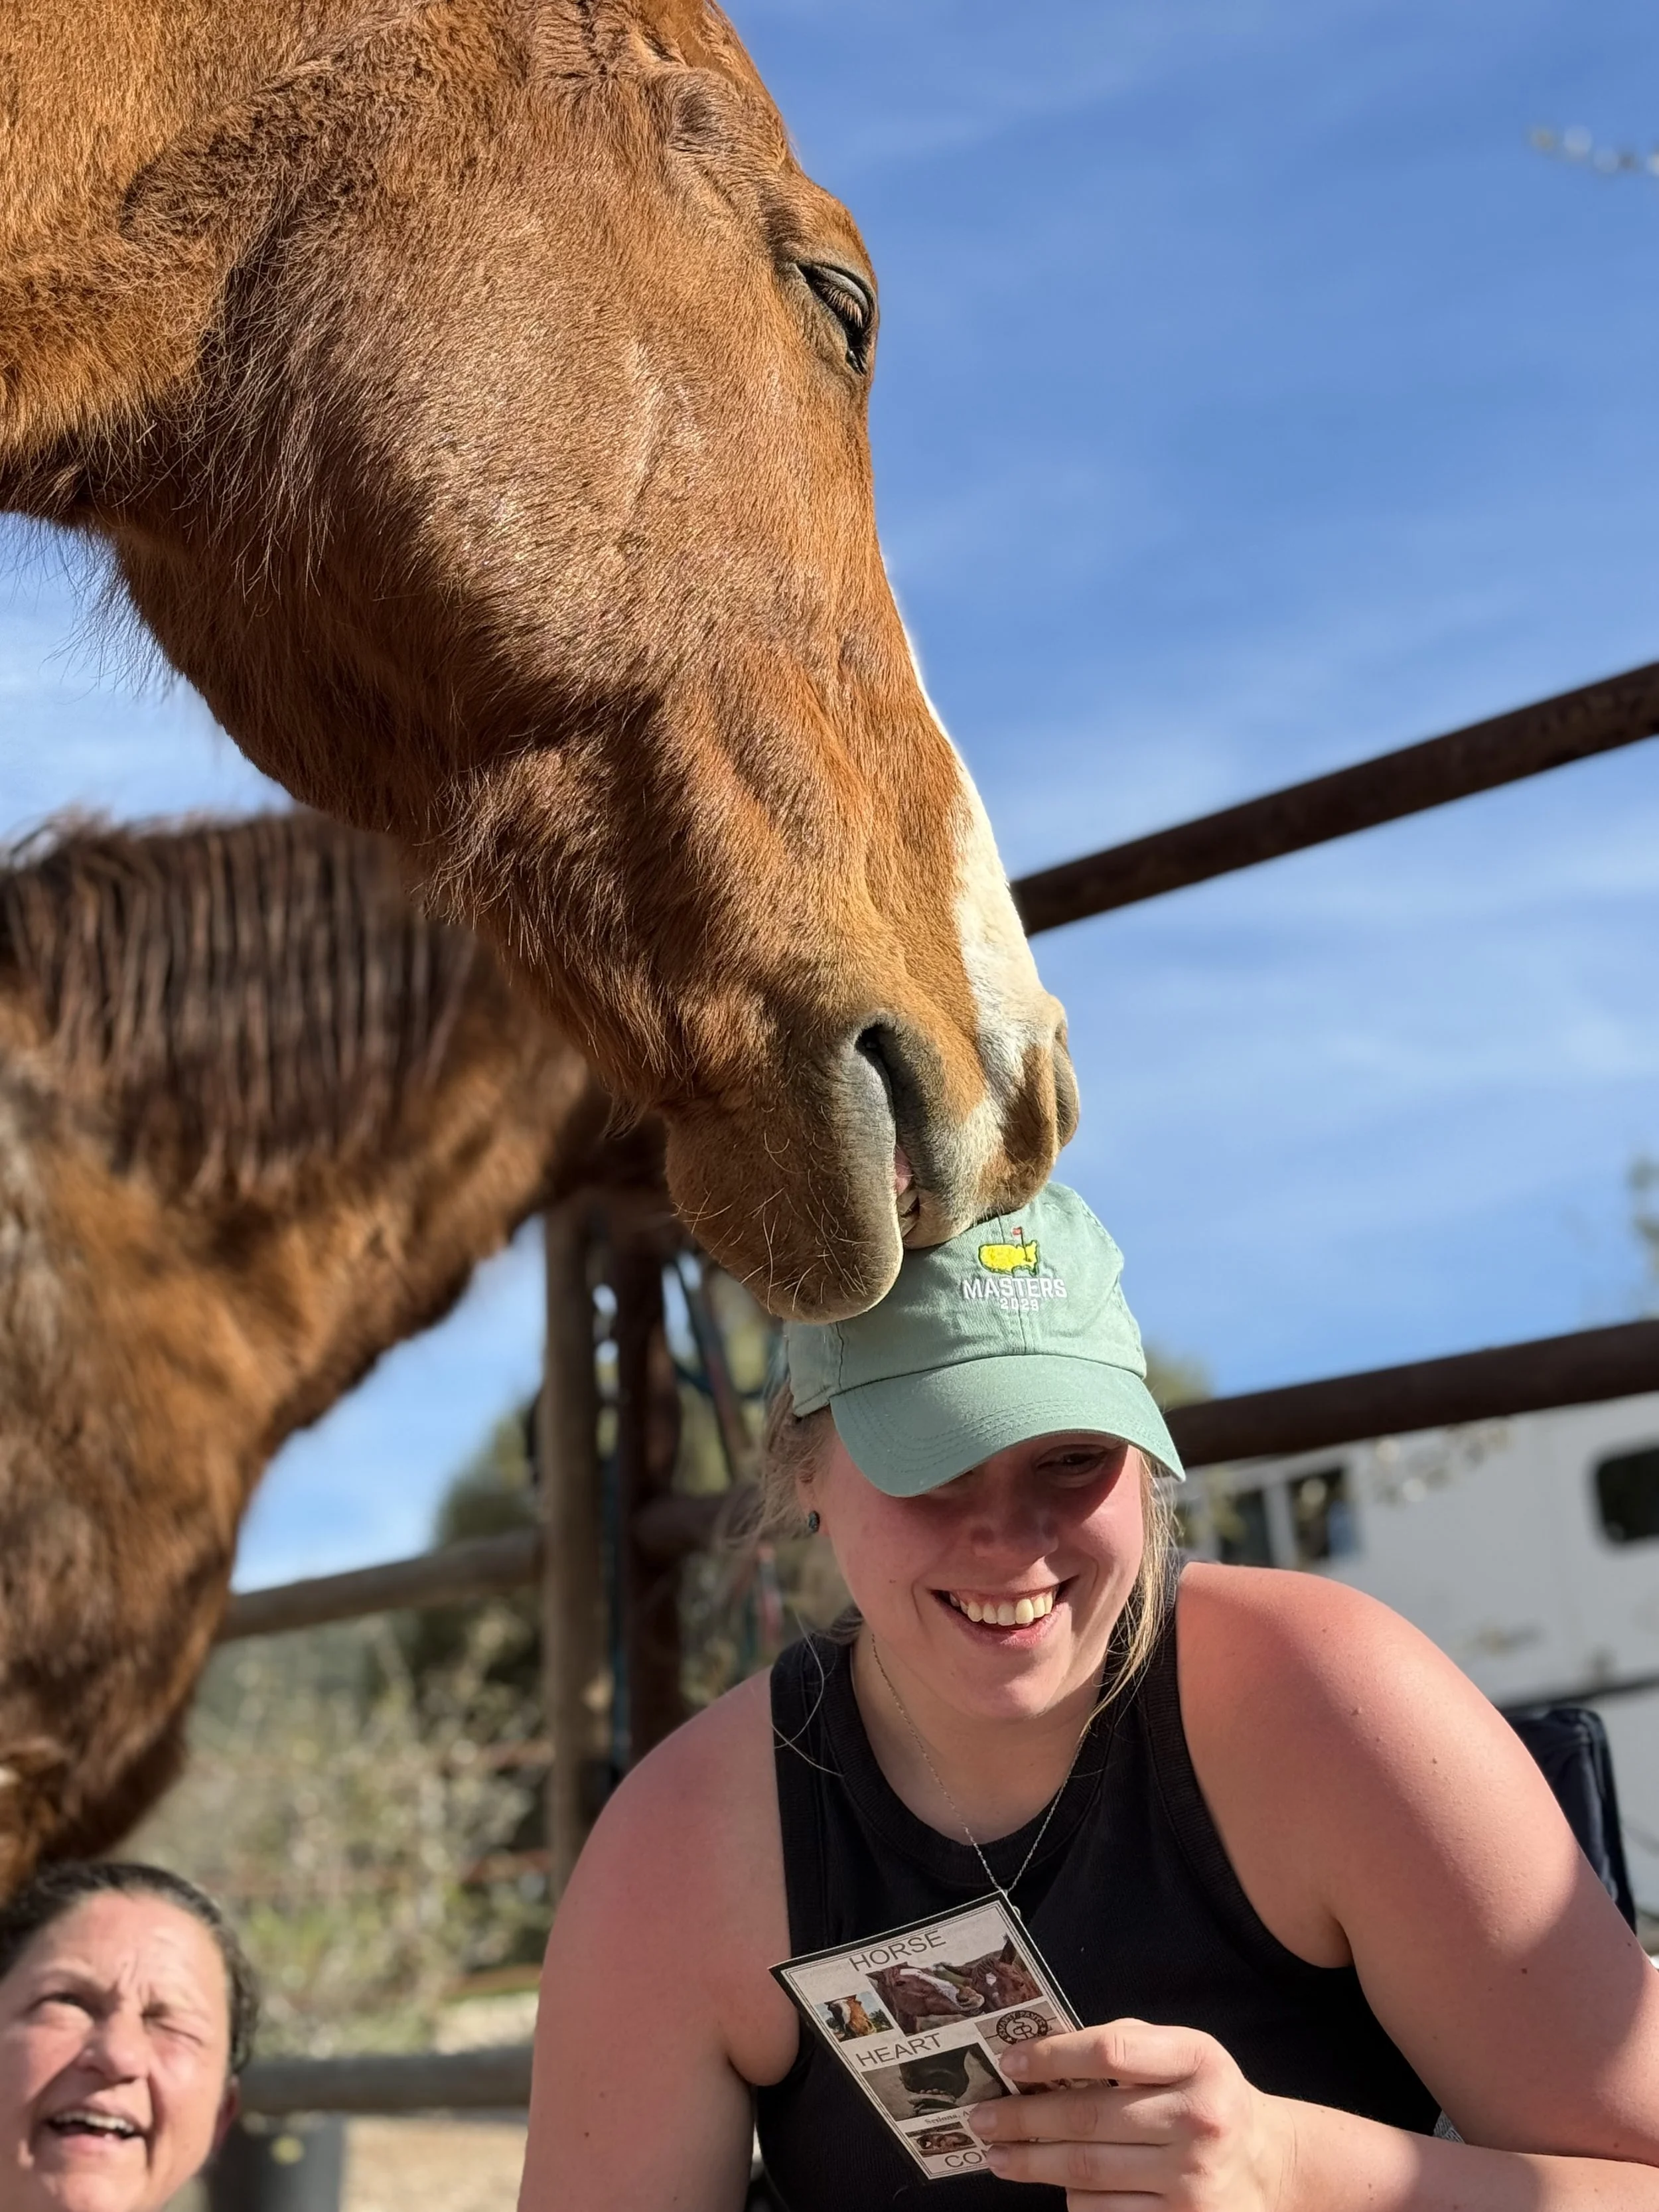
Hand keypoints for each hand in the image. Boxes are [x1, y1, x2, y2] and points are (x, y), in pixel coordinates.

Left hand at [965, 2017, 1292, 2207]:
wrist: (1268, 2164)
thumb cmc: (1206, 2096)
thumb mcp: (1184, 2053)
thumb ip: (1125, 2045)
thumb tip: (1041, 2053)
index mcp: (1197, 2061)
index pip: (1110, 2051)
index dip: (1052, 2055)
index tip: (1008, 2062)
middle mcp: (1197, 2120)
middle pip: (1089, 2117)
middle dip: (1024, 2119)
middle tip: (980, 2118)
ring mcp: (1191, 2180)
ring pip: (1090, 2172)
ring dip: (1034, 2163)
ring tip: (998, 2155)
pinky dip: (1075, 2197)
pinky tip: (1055, 2184)